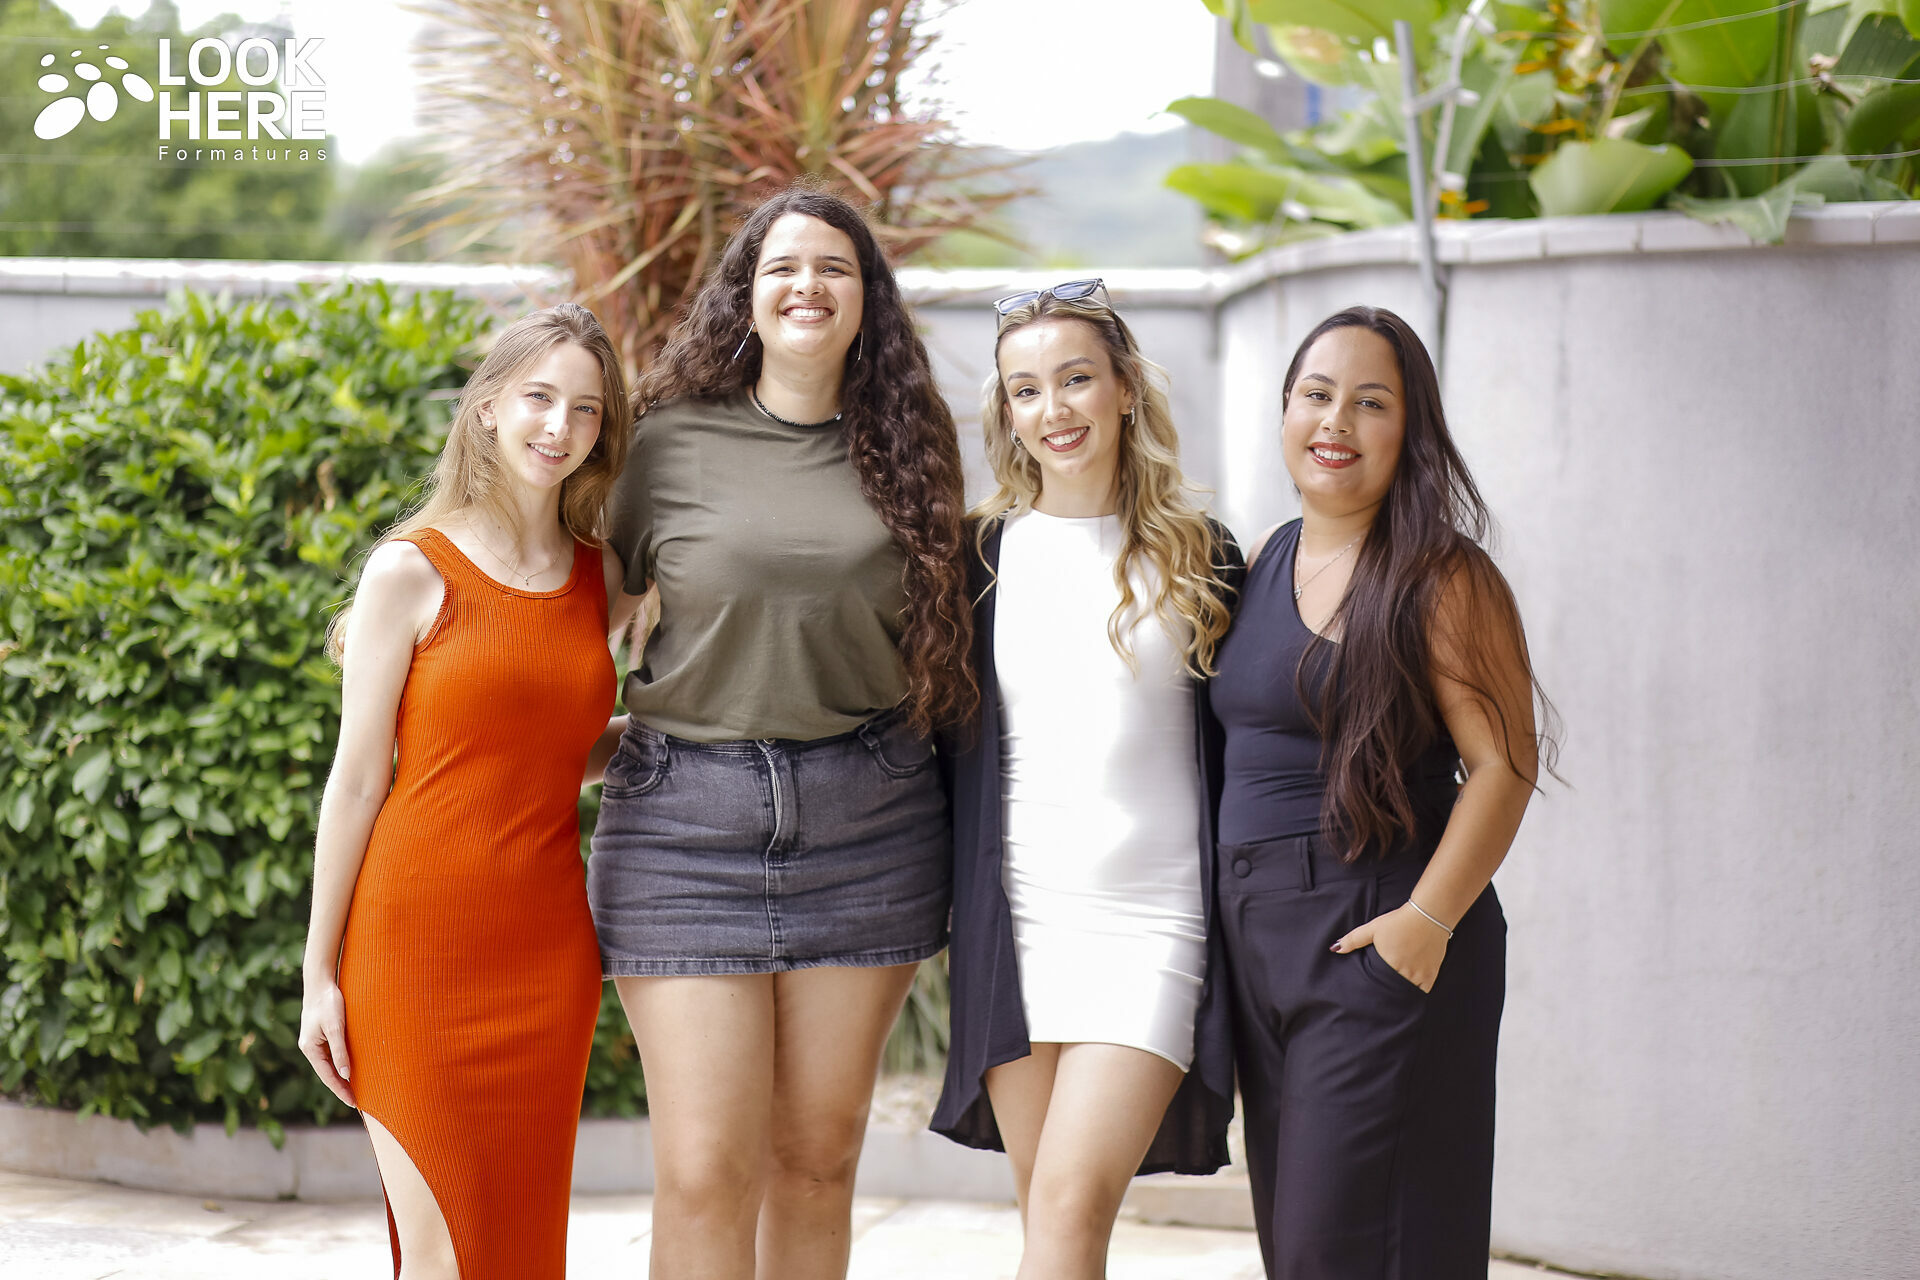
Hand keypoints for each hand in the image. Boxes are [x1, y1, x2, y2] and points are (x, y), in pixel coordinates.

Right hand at [298, 979, 355, 1107]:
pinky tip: (349, 1070)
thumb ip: (340, 1051)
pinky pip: (330, 1056)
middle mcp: (310, 1048)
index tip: (354, 1103)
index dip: (341, 1090)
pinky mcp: (319, 1035)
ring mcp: (314, 1042)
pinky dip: (340, 1065)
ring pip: (328, 1066)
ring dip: (341, 1078)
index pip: (328, 1076)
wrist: (320, 982)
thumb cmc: (328, 1002)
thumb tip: (346, 1075)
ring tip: (355, 1091)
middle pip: (327, 1074)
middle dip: (341, 1088)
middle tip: (357, 1103)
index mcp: (310, 1048)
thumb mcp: (336, 1027)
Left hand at [1331, 902, 1450, 992]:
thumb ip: (1353, 940)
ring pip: (1408, 992)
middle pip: (1392, 990)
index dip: (1374, 990)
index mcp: (1389, 964)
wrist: (1428, 914)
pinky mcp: (1432, 973)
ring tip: (1396, 990)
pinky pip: (1424, 990)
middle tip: (1382, 994)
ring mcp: (1420, 974)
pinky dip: (1418, 989)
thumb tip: (1335, 949)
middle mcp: (1405, 972)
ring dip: (1401, 991)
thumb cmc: (1399, 921)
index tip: (1369, 992)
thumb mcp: (1373, 928)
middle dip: (1386, 992)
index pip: (1378, 985)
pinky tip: (1412, 986)